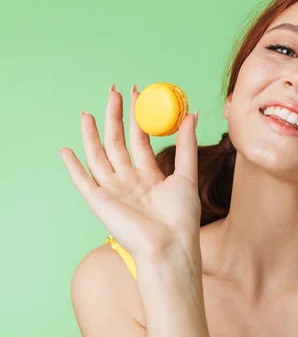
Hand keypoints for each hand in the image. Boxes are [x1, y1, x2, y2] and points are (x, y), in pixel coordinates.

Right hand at [59, 84, 200, 260]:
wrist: (171, 246)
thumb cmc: (182, 216)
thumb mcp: (187, 174)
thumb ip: (187, 145)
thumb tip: (193, 114)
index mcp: (149, 176)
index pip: (140, 140)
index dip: (138, 117)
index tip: (137, 94)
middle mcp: (129, 181)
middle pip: (117, 143)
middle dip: (114, 116)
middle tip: (114, 91)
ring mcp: (113, 191)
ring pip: (98, 156)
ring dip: (91, 135)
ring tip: (88, 111)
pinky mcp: (100, 203)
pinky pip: (83, 181)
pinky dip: (73, 167)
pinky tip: (65, 150)